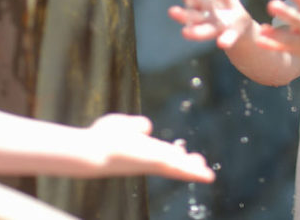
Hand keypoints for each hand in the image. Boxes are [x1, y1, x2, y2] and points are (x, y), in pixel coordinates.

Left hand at [89, 114, 214, 182]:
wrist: (92, 151)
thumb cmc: (100, 139)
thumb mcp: (122, 125)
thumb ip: (135, 125)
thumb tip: (147, 127)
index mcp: (143, 152)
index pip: (164, 156)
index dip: (177, 157)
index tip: (189, 157)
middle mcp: (149, 160)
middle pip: (173, 165)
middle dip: (188, 167)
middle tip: (204, 169)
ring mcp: (153, 163)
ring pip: (177, 168)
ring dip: (193, 171)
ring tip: (208, 175)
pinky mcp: (156, 162)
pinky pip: (178, 167)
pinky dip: (192, 171)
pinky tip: (204, 174)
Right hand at [168, 0, 252, 47]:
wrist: (240, 28)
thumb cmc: (224, 7)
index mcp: (201, 4)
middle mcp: (205, 18)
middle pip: (191, 16)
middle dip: (182, 15)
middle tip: (171, 12)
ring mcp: (217, 28)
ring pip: (203, 31)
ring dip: (194, 33)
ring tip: (184, 34)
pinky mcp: (230, 35)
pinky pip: (227, 39)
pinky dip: (224, 41)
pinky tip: (221, 44)